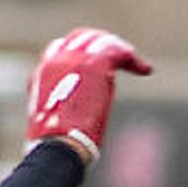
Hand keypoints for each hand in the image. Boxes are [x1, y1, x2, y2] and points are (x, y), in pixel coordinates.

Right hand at [27, 27, 150, 157]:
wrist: (59, 147)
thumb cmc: (56, 146)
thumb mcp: (54, 119)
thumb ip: (66, 103)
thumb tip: (82, 108)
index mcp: (43, 73)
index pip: (60, 49)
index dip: (80, 53)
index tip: (97, 65)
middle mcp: (56, 61)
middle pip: (80, 39)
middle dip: (101, 45)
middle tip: (121, 57)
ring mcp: (73, 60)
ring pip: (100, 42)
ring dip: (118, 51)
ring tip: (135, 63)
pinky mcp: (94, 65)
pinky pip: (118, 52)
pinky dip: (132, 60)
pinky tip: (144, 69)